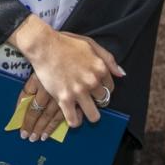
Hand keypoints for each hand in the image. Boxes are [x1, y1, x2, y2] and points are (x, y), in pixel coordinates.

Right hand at [8, 16, 121, 133]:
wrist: (44, 46)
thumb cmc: (65, 43)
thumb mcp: (90, 44)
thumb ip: (108, 58)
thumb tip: (120, 74)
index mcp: (100, 68)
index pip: (110, 88)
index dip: (102, 89)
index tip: (94, 89)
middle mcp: (92, 81)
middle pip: (103, 101)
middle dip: (95, 99)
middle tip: (86, 96)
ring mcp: (78, 91)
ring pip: (93, 116)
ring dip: (89, 114)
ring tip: (82, 109)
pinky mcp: (64, 99)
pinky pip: (74, 120)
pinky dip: (75, 121)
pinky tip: (72, 115)